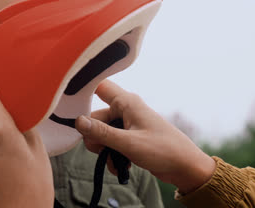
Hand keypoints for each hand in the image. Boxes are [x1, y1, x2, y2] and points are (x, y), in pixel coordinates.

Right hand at [75, 80, 215, 193]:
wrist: (186, 167)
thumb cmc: (163, 150)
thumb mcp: (129, 143)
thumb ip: (102, 133)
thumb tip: (78, 122)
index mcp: (127, 102)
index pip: (99, 87)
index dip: (84, 92)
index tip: (69, 106)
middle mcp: (126, 110)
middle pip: (96, 117)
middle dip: (94, 135)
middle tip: (100, 150)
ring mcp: (128, 124)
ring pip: (102, 132)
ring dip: (104, 149)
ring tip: (114, 161)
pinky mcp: (130, 137)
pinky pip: (111, 142)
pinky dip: (112, 154)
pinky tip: (119, 165)